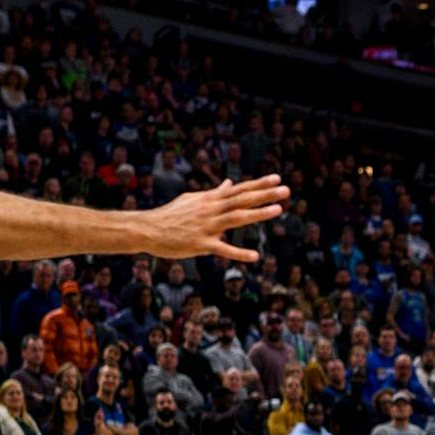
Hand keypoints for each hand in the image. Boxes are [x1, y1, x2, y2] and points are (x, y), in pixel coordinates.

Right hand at [151, 174, 286, 261]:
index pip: (239, 189)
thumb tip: (229, 183)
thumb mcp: (193, 200)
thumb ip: (214, 193)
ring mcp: (207, 226)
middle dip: (265, 194)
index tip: (276, 178)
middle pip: (242, 200)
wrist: (148, 229)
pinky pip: (222, 249)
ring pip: (236, 218)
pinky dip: (239, 253)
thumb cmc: (171, 215)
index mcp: (210, 199)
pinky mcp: (200, 244)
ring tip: (278, 210)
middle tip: (286, 190)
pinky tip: (255, 257)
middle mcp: (211, 209)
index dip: (258, 184)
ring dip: (257, 214)